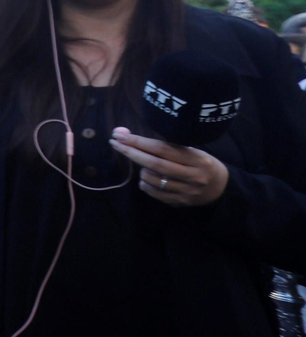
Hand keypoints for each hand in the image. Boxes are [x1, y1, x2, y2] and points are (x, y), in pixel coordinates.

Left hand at [110, 128, 229, 206]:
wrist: (221, 188)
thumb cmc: (201, 163)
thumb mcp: (192, 150)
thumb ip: (164, 144)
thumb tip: (126, 133)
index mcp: (197, 159)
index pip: (162, 149)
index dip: (139, 141)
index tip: (120, 135)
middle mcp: (192, 176)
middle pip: (154, 164)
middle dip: (131, 152)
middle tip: (114, 142)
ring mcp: (186, 192)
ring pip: (152, 179)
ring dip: (141, 170)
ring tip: (145, 165)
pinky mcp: (180, 203)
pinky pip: (153, 192)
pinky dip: (145, 183)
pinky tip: (147, 178)